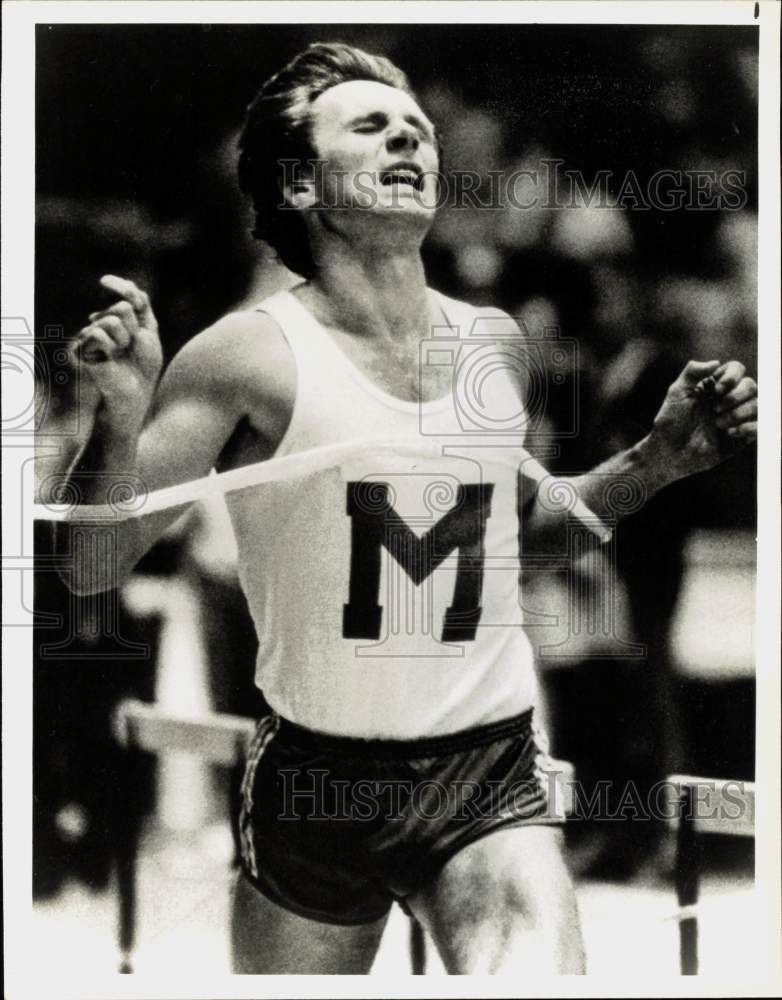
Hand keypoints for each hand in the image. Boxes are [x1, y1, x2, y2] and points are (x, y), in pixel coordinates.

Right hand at [73, 275, 162, 430]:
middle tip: (132, 347)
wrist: (136, 393)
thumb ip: (140, 305)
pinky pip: (99, 332)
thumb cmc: (143, 366)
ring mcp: (93, 333)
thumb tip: (123, 285)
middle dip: (135, 329)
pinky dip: (110, 346)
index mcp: (122, 318)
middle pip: (123, 307)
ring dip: (125, 339)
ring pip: (112, 318)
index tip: (119, 291)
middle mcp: (104, 322)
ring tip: (122, 354)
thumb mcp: (148, 331)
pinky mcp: (85, 346)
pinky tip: (109, 357)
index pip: (126, 293)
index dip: (125, 289)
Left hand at [648, 359, 756, 479]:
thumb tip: (716, 362)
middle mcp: (729, 399)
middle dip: (735, 396)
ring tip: (718, 425)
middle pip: (751, 385)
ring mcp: (737, 418)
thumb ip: (693, 371)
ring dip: (739, 413)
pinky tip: (730, 433)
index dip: (732, 377)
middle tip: (715, 410)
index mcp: (715, 385)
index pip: (737, 369)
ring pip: (759, 405)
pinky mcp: (742, 437)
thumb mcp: (677, 392)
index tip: (715, 391)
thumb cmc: (670, 421)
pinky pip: (761, 427)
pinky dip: (749, 427)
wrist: (670, 452)